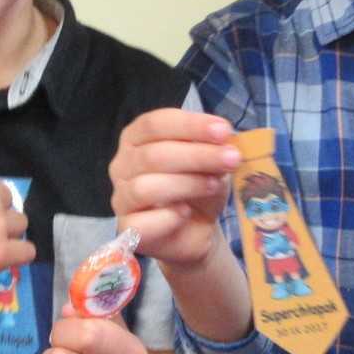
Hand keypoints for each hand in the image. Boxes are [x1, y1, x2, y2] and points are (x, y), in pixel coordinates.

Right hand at [109, 109, 239, 268]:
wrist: (196, 229)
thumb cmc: (197, 186)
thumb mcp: (210, 162)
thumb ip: (212, 148)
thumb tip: (225, 140)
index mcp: (136, 138)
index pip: (155, 124)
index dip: (190, 125)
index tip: (223, 130)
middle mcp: (122, 164)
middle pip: (153, 154)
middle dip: (197, 155)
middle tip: (232, 159)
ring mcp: (121, 197)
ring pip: (146, 187)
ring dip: (187, 184)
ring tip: (214, 185)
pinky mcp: (127, 228)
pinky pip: (143, 222)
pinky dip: (169, 217)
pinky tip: (186, 213)